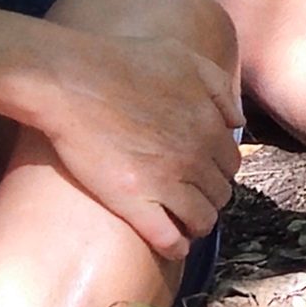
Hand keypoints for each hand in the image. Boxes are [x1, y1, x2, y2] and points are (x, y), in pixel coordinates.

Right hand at [17, 15, 244, 253]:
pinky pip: (169, 239)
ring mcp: (165, 181)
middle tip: (190, 195)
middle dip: (209, 195)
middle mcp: (194, 157)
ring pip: (202, 219)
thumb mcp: (186, 60)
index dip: (216, 171)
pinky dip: (175, 246)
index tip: (202, 174)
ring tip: (184, 220)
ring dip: (196, 222)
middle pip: (220, 192)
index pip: (230, 164)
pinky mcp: (132, 201)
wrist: (69, 80)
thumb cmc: (122, 63)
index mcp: (209, 126)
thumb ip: (219, 89)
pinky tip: (172, 245)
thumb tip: (237, 121)